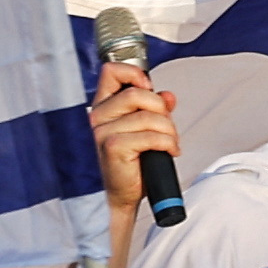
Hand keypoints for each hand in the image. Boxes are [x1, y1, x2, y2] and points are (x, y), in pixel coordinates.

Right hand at [90, 51, 183, 213]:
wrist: (122, 196)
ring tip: (170, 143)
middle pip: (138, 93)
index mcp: (103, 106)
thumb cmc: (131, 163)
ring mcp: (103, 132)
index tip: (149, 88)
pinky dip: (168, 143)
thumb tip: (168, 95)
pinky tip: (169, 152)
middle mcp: (98, 116)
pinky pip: (152, 136)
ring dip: (169, 130)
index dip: (134, 74)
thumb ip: (155, 108)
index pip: (111, 72)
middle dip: (161, 109)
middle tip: (167, 127)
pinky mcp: (113, 147)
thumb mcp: (145, 129)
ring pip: (148, 116)